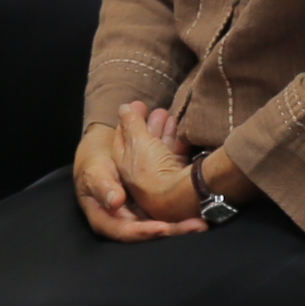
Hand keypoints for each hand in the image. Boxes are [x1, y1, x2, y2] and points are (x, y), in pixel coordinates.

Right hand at [74, 119, 203, 242]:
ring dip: (187, 218)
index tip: (164, 228)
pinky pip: (172, 206)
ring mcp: (146, 213)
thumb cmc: (93, 165)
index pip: (129, 233)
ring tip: (206, 218)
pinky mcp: (157, 202)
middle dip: (177, 229)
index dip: (147, 232)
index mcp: (110, 221)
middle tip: (198, 226)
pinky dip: (187, 201)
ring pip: (168, 220)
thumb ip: (102, 187)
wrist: (105, 151)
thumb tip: (115, 202)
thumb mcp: (93, 173)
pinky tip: (204, 197)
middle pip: (154, 231)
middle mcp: (130, 221)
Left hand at [111, 102, 211, 227]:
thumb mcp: (138, 142)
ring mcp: (160, 176)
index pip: (122, 138)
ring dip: (163, 130)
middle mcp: (140, 173)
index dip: (128, 121)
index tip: (137, 106)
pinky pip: (175, 156)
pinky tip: (182, 128)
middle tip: (157, 109)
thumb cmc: (152, 170)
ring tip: (168, 113)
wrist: (180, 199)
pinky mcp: (178, 178)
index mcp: (123, 165)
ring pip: (160, 149)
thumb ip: (131, 123)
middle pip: (142, 143)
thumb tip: (123, 107)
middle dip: (149, 125)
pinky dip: (177, 141)